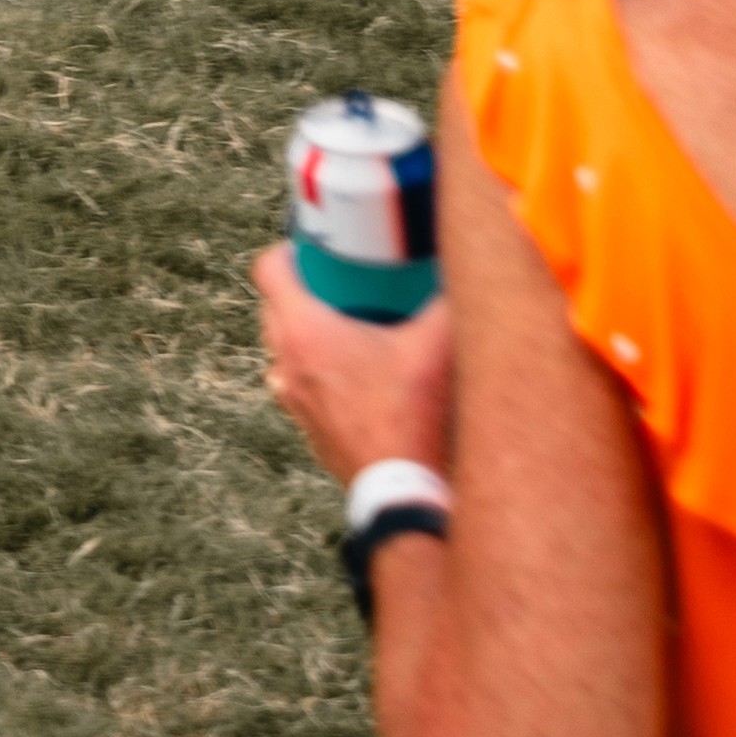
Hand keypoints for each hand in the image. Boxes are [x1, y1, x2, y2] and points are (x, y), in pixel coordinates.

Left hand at [247, 246, 454, 481]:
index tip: (316, 245)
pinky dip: (319, 371)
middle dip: (304, 289)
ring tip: (352, 325)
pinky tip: (359, 373)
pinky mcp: (309, 429)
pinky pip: (301, 384)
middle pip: (274, 307)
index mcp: (302, 331)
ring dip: (309, 333)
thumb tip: (468, 268)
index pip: (266, 269)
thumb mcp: (437, 344)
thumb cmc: (413, 415)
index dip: (288, 250)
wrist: (406, 491)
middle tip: (345, 281)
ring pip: (285, 349)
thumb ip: (450, 298)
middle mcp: (287, 363)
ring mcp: (294, 400)